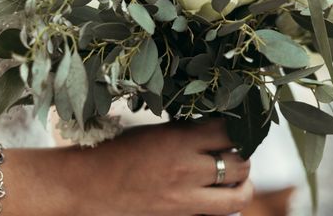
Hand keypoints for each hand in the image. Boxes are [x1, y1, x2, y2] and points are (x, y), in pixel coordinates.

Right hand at [76, 120, 252, 215]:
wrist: (89, 184)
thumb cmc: (117, 151)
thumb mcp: (155, 130)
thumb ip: (188, 131)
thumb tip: (219, 130)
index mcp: (178, 139)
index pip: (228, 130)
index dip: (236, 127)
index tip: (235, 126)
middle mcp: (187, 168)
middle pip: (240, 162)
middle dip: (243, 155)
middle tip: (236, 150)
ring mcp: (186, 196)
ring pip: (238, 194)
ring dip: (242, 183)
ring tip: (236, 176)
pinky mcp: (182, 215)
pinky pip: (219, 211)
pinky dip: (226, 202)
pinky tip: (218, 193)